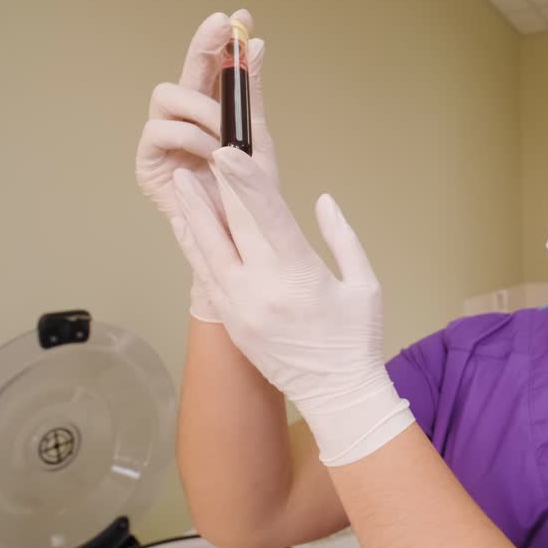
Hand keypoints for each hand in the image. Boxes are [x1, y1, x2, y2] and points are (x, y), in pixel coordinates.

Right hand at [135, 9, 277, 321]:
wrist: (237, 249)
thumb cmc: (247, 199)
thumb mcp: (257, 144)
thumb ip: (252, 98)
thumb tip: (256, 46)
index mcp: (211, 114)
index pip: (212, 69)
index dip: (219, 42)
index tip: (237, 18)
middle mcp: (184, 122)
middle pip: (186, 70)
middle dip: (204, 47)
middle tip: (222, 26)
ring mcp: (163, 141)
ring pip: (168, 95)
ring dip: (202, 109)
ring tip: (224, 137)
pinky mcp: (148, 164)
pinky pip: (159, 131)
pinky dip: (187, 138)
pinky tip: (207, 154)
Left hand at [172, 147, 414, 464]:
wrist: (336, 395)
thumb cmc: (356, 339)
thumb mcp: (365, 285)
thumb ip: (343, 238)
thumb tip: (322, 201)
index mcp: (301, 275)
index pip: (267, 217)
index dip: (246, 180)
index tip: (229, 152)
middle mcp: (264, 289)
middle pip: (232, 227)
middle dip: (216, 187)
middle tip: (202, 152)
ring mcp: (241, 307)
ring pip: (208, 250)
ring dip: (193, 214)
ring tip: (182, 182)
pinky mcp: (231, 322)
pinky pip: (205, 277)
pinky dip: (194, 248)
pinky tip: (185, 225)